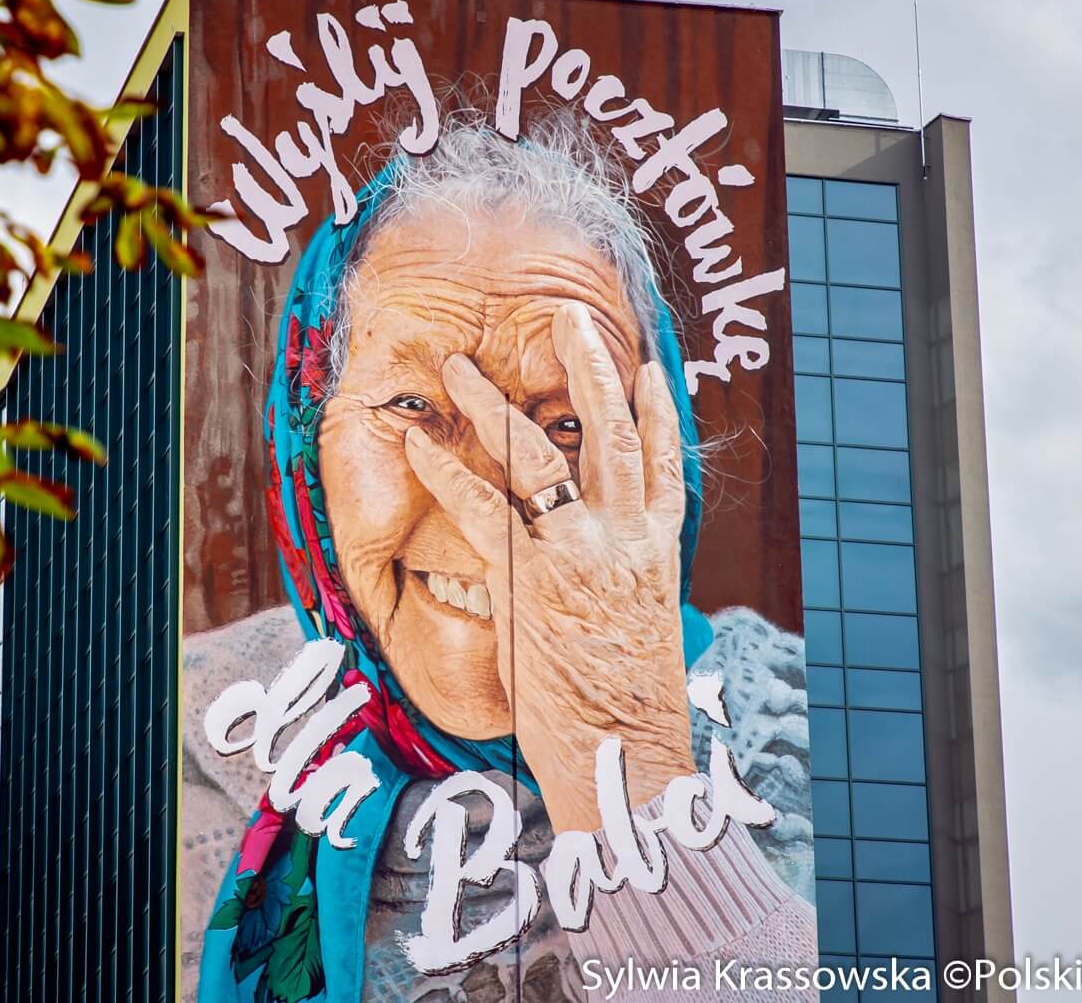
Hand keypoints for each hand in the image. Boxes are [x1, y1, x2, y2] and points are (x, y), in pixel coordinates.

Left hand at [402, 303, 693, 831]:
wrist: (629, 760)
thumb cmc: (630, 719)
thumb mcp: (640, 639)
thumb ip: (618, 595)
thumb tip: (593, 591)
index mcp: (658, 554)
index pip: (662, 465)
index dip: (656, 411)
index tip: (648, 367)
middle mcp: (626, 539)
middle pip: (613, 433)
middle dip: (592, 369)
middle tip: (571, 320)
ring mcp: (583, 551)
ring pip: (540, 455)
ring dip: (496, 405)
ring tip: (462, 368)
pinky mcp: (535, 576)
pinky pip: (484, 510)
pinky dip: (447, 474)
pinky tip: (420, 445)